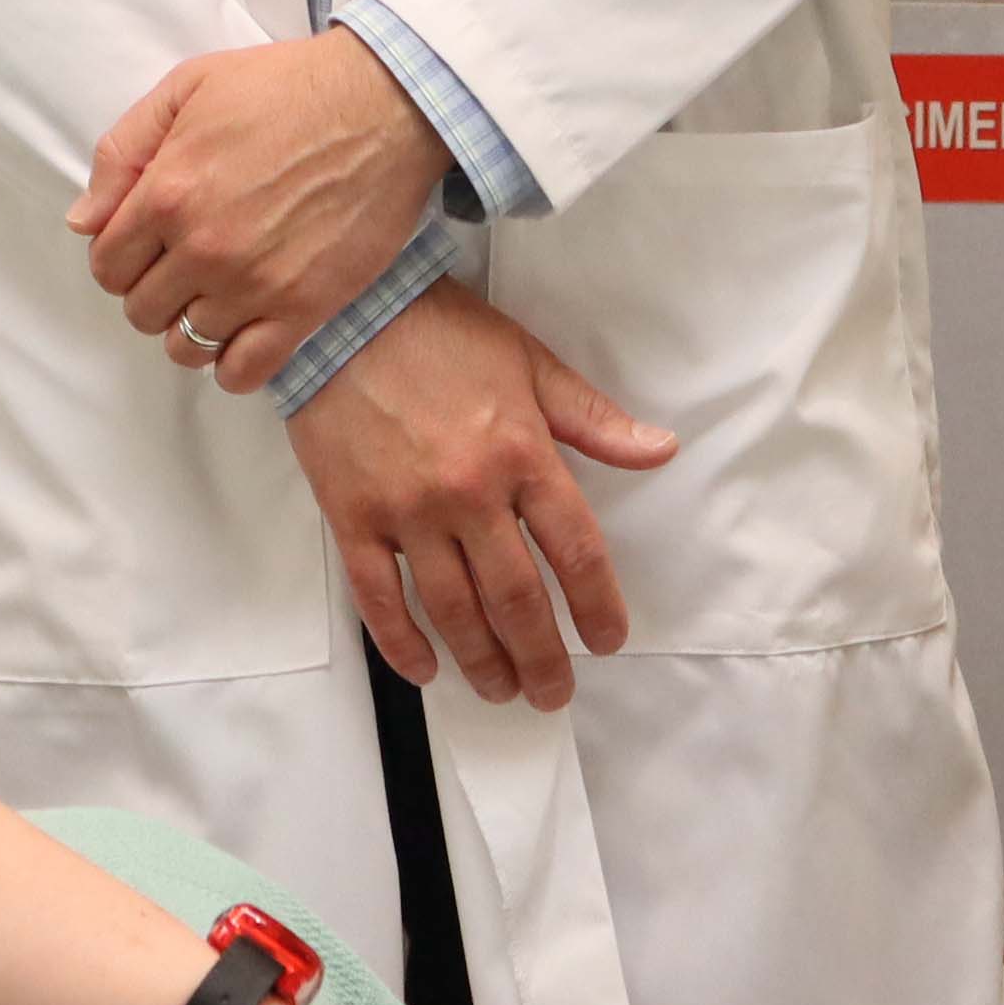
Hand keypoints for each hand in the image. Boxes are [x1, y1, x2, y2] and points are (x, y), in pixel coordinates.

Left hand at [73, 32, 455, 392]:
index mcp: (167, 193)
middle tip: (183, 268)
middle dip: (153, 291)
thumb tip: (84, 220)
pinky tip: (243, 332)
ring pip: (185, 347)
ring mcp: (253, 285)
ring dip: (190, 328)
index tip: (146, 248)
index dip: (120, 258)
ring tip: (213, 299)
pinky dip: (232, 365)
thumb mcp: (188, 86)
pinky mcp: (303, 309)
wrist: (384, 105)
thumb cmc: (286, 87)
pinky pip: (244, 372)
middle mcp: (203, 248)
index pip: (106, 265)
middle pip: (141, 311)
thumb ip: (123, 149)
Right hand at [287, 287, 677, 708]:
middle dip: (542, 657)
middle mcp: (469, 494)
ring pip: (454, 610)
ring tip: (502, 690)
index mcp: (521, 455)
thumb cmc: (440, 333)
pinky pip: (380, 599)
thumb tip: (661, 449)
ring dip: (483, 661)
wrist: (343, 311)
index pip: (574, 551)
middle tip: (554, 693)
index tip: (606, 640)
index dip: (597, 606)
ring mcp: (408, 512)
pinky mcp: (354, 519)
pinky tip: (426, 669)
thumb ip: (594, 420)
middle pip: (517, 599)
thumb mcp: (530, 363)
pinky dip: (403, 643)